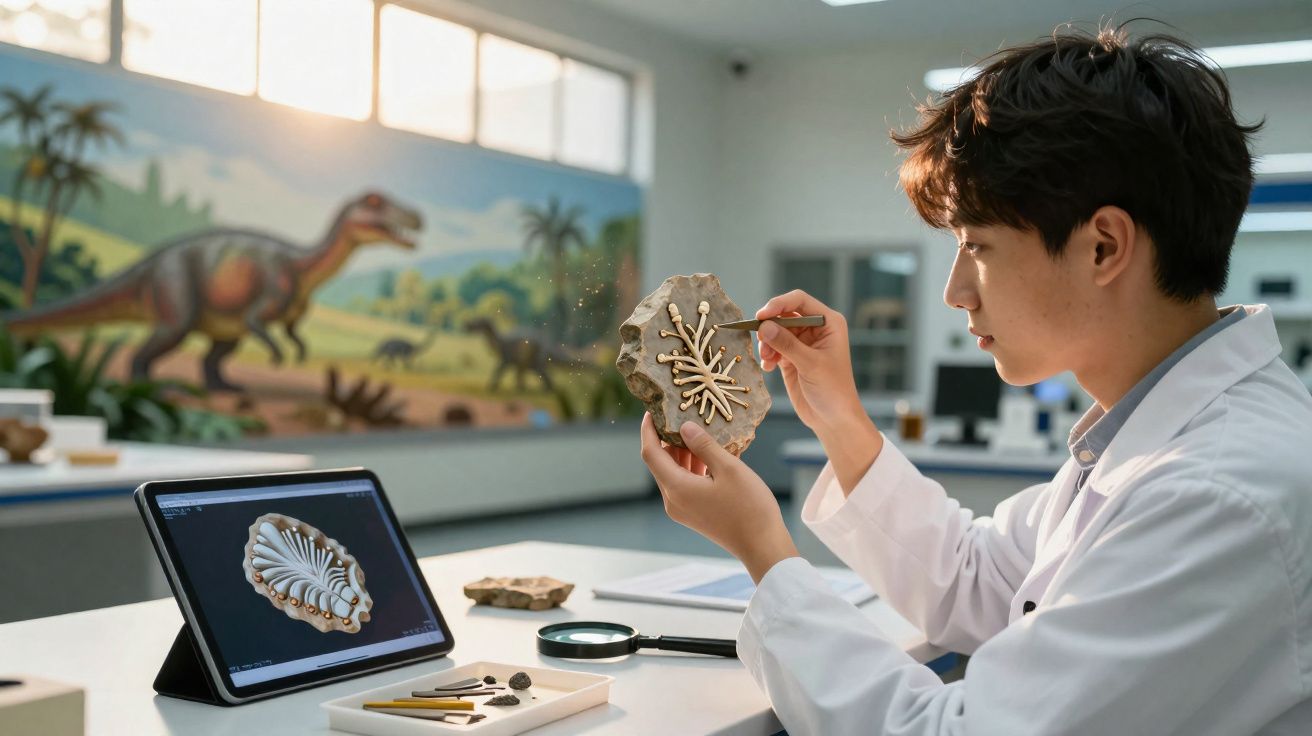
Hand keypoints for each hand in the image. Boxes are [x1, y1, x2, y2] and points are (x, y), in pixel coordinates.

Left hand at [639, 413, 798, 583]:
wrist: (762, 545)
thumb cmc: (749, 507)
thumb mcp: (729, 468)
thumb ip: (704, 445)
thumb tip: (684, 427)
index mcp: (676, 488)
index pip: (650, 453)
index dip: (648, 430)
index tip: (652, 411)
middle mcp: (673, 500)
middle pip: (661, 463)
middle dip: (670, 440)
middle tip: (684, 416)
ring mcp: (683, 510)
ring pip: (674, 474)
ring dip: (684, 453)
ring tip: (701, 433)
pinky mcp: (694, 514)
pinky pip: (685, 485)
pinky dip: (693, 468)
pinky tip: (711, 455)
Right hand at [756, 290, 883, 494]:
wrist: (833, 418)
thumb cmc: (832, 389)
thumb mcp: (810, 364)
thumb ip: (787, 343)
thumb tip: (764, 326)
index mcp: (828, 322)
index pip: (799, 300)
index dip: (778, 304)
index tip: (761, 316)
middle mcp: (815, 329)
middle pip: (784, 314)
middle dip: (770, 327)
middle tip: (761, 341)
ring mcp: (802, 343)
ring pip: (775, 331)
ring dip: (767, 343)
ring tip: (767, 359)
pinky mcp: (791, 357)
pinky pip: (773, 347)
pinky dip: (767, 355)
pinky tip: (769, 367)